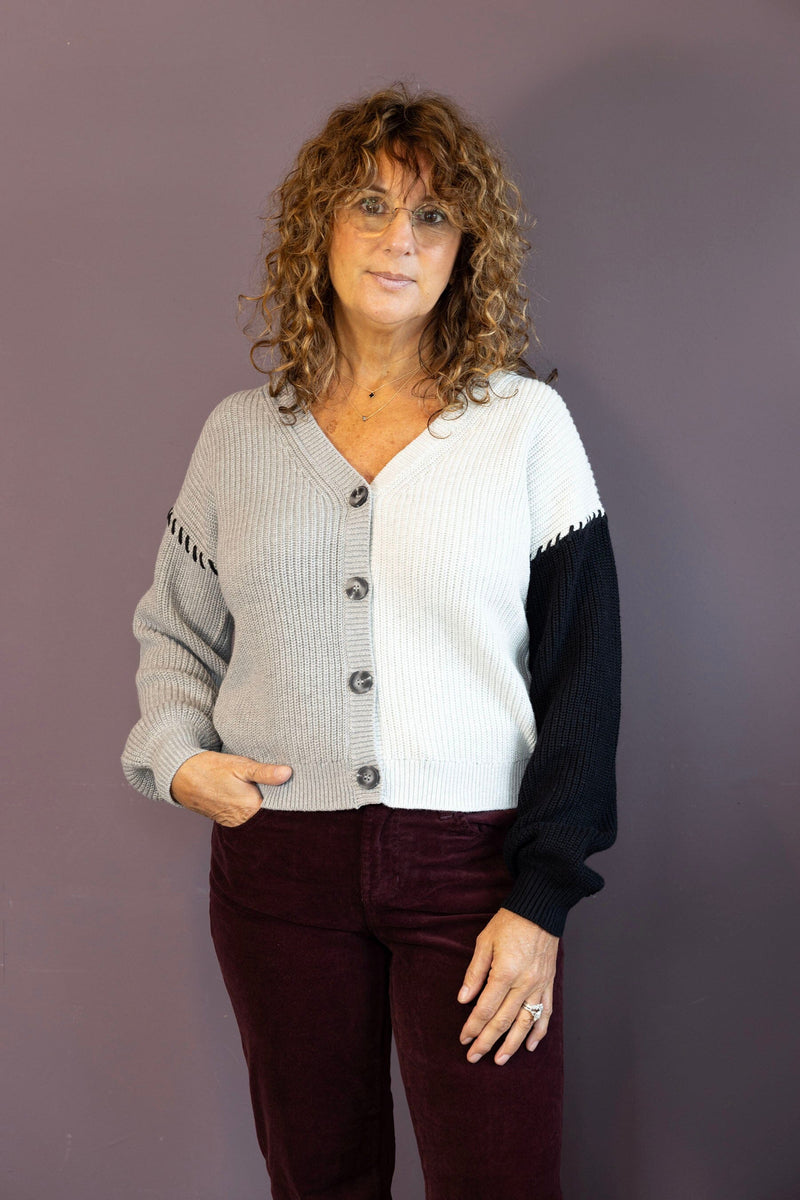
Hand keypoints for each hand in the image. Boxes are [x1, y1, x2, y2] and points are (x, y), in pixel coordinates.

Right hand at [169, 751, 292, 826]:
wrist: (181, 776)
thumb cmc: (211, 768)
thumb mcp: (240, 765)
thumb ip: (265, 772)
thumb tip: (288, 774)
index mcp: (250, 807)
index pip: (280, 807)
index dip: (288, 796)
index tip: (293, 784)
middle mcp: (243, 820)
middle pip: (269, 813)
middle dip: (277, 800)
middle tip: (281, 783)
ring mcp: (234, 823)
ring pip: (257, 816)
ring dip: (263, 804)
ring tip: (265, 788)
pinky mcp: (227, 821)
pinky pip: (246, 817)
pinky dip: (251, 807)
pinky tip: (250, 794)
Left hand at [456, 907, 558, 1064]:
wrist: (541, 910)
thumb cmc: (510, 922)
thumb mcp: (485, 942)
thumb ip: (474, 973)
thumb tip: (463, 1000)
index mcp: (505, 972)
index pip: (485, 1008)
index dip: (473, 1026)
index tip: (463, 1039)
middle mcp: (524, 984)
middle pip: (503, 1020)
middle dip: (487, 1041)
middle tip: (474, 1057)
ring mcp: (539, 986)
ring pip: (525, 1023)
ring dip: (512, 1044)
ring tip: (500, 1060)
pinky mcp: (549, 984)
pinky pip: (545, 1014)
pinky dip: (539, 1032)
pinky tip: (530, 1045)